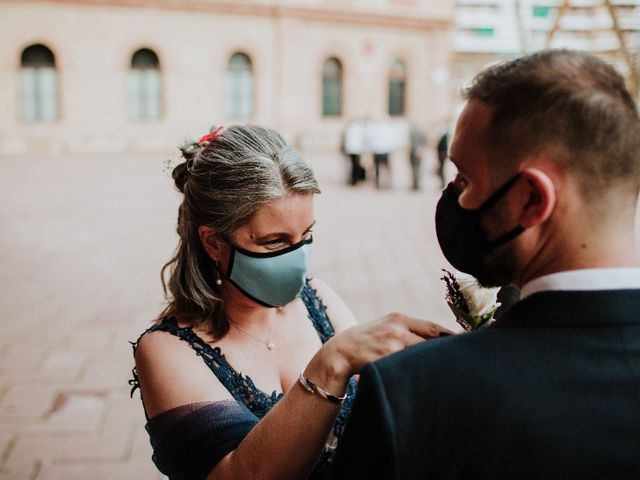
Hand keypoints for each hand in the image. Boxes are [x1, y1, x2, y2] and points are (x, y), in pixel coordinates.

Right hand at [305, 313, 452, 394]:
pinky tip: (425, 382)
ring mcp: (389, 346)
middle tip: (465, 364)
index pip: (434, 328)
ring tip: (449, 376)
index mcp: (399, 318)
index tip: (468, 346)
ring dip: (434, 367)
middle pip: (431, 343)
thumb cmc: (368, 340)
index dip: (453, 337)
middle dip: (447, 354)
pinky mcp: (381, 362)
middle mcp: (396, 329)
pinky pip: (405, 370)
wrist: (339, 352)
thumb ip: (409, 329)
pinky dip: (417, 376)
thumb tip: (441, 338)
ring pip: (420, 357)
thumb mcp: (387, 326)